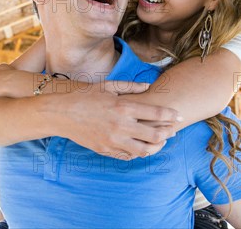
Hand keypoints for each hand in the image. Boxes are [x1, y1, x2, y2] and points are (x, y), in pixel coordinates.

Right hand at [62, 83, 181, 159]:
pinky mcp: (106, 150)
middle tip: (172, 130)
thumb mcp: (108, 86)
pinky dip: (138, 152)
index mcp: (123, 107)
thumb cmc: (85, 97)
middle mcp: (121, 125)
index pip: (156, 114)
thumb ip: (130, 86)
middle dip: (168, 133)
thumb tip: (148, 86)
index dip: (171, 115)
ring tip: (160, 142)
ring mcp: (113, 140)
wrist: (61, 113)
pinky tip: (142, 146)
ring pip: (144, 151)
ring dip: (156, 147)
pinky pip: (128, 156)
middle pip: (155, 135)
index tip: (179, 116)